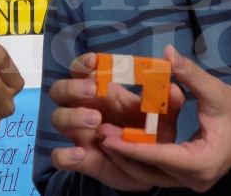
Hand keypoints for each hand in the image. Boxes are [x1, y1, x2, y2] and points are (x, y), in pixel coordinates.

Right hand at [48, 53, 184, 191]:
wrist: (151, 168)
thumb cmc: (152, 134)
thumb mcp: (164, 119)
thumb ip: (170, 103)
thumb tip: (173, 87)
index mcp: (104, 93)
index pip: (83, 70)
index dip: (83, 63)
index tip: (95, 61)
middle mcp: (85, 109)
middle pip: (60, 90)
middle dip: (73, 87)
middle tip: (93, 90)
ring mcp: (80, 134)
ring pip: (57, 118)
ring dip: (72, 116)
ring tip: (97, 121)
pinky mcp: (81, 159)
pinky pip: (60, 157)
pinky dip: (65, 155)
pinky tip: (82, 154)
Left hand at [97, 45, 230, 192]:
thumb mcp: (216, 91)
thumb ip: (190, 74)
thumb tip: (169, 52)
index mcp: (203, 162)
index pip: (161, 156)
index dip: (132, 147)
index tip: (107, 137)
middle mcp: (195, 179)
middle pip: (150, 171)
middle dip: (122, 153)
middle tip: (97, 134)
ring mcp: (190, 182)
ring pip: (149, 175)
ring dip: (126, 158)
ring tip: (102, 137)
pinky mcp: (184, 177)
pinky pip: (155, 172)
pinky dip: (136, 158)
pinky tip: (117, 142)